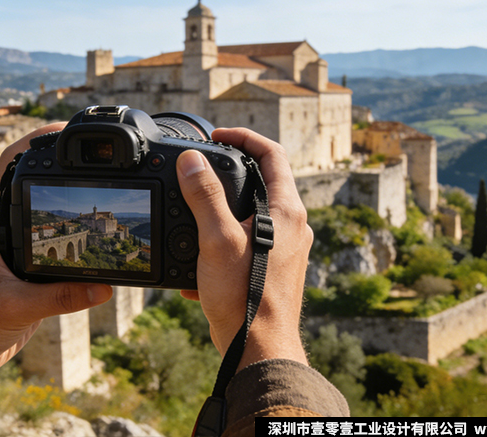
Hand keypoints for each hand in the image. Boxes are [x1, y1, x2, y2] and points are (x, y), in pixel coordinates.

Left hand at [0, 123, 112, 392]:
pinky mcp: (27, 271)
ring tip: (103, 196)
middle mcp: (1, 230)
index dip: (34, 141)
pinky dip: (77, 243)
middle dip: (61, 167)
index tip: (63, 130)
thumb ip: (59, 297)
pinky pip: (56, 248)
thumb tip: (103, 287)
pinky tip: (97, 246)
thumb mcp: (15, 307)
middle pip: (32, 183)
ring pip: (46, 215)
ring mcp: (15, 249)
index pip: (9, 166)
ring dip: (70, 205)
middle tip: (95, 160)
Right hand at [176, 128, 311, 369]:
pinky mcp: (273, 269)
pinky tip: (198, 262)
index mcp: (287, 212)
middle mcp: (293, 227)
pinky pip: (246, 243)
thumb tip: (192, 161)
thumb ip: (204, 196)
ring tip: (192, 217)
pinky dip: (222, 243)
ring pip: (252, 215)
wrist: (257, 350)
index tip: (217, 136)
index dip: (244, 137)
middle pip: (263, 182)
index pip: (272, 154)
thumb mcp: (217, 240)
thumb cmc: (245, 299)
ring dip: (221, 212)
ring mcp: (286, 249)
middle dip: (228, 174)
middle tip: (201, 170)